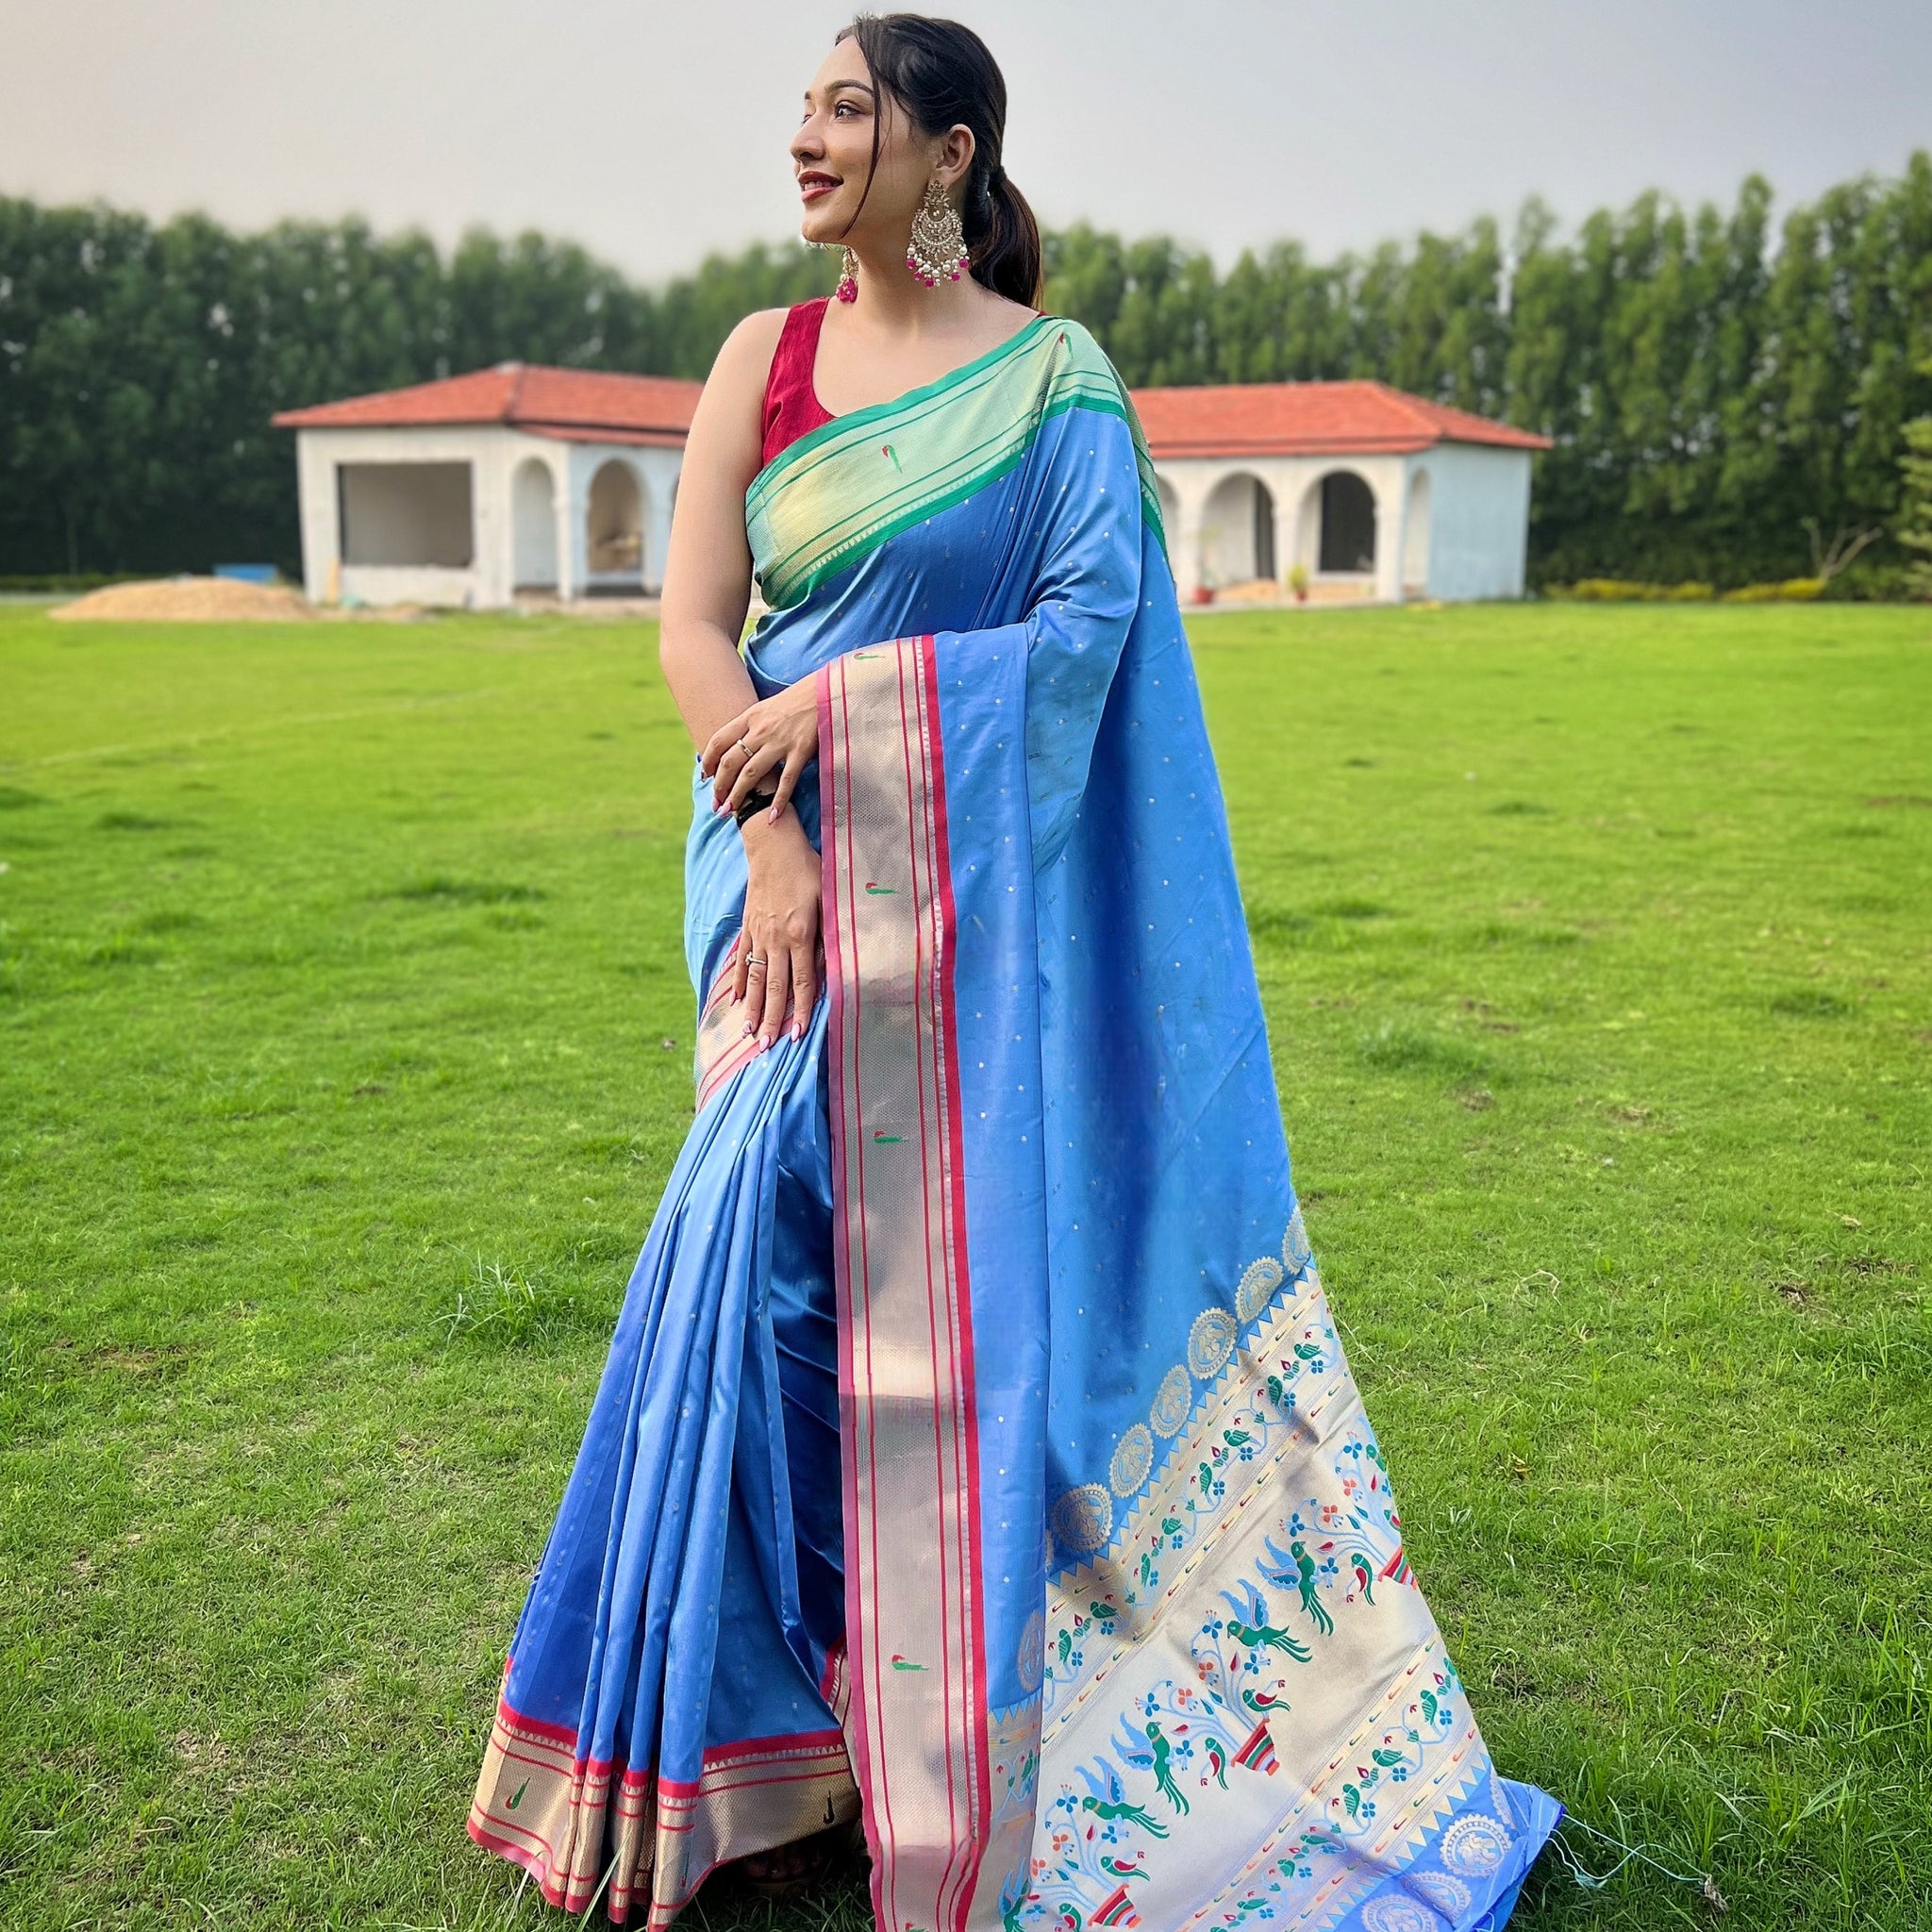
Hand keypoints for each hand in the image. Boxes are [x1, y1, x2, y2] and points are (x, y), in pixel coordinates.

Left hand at [702, 676, 817, 823]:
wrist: (825, 691)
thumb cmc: (796, 701)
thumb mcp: (766, 708)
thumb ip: (750, 726)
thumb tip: (735, 745)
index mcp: (750, 717)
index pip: (719, 741)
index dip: (709, 761)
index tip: (705, 777)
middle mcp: (760, 730)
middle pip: (731, 761)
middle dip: (720, 786)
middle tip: (717, 804)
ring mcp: (780, 741)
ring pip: (751, 773)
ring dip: (738, 795)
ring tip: (732, 811)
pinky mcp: (801, 751)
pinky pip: (786, 780)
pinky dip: (778, 800)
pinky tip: (772, 815)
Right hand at [734, 811, 821, 1048]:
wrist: (773, 845)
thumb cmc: (808, 868)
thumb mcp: (828, 896)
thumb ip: (828, 931)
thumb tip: (833, 965)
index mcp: (800, 933)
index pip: (801, 981)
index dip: (800, 1010)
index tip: (796, 1035)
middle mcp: (777, 938)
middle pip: (775, 987)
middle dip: (772, 1020)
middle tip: (767, 1048)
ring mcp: (759, 934)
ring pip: (756, 978)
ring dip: (753, 1008)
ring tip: (749, 1033)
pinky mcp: (749, 926)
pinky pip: (743, 959)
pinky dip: (740, 981)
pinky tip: (737, 1000)